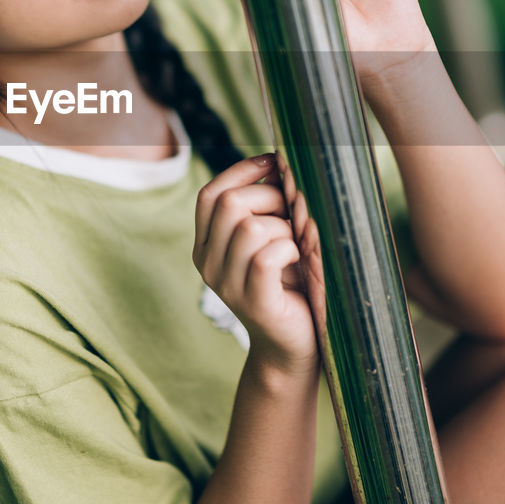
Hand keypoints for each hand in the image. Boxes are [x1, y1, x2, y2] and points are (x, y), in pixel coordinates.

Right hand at [194, 154, 317, 375]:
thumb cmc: (290, 283)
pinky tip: (298, 260)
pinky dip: (290, 250)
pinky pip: (267, 257)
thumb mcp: (271, 237)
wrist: (294, 344)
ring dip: (284, 228)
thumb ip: (265, 206)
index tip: (275, 164)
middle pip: (230, 204)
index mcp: (206, 245)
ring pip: (250, 228)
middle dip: (271, 198)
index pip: (210, 194)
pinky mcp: (254, 304)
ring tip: (296, 245)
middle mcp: (208, 264)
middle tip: (294, 216)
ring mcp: (227, 286)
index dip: (242, 171)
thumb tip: (280, 158)